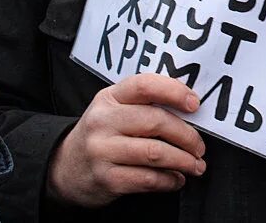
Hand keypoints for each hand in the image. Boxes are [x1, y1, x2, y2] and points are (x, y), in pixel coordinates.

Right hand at [46, 74, 205, 207]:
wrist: (66, 167)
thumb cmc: (104, 133)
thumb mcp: (116, 108)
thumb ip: (146, 103)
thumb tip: (192, 108)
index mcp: (110, 97)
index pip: (145, 85)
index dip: (174, 92)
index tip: (195, 104)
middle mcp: (103, 121)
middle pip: (156, 122)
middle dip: (187, 136)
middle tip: (200, 146)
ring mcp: (102, 151)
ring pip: (155, 153)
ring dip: (184, 161)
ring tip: (196, 165)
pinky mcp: (106, 179)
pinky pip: (147, 179)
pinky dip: (169, 180)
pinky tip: (177, 179)